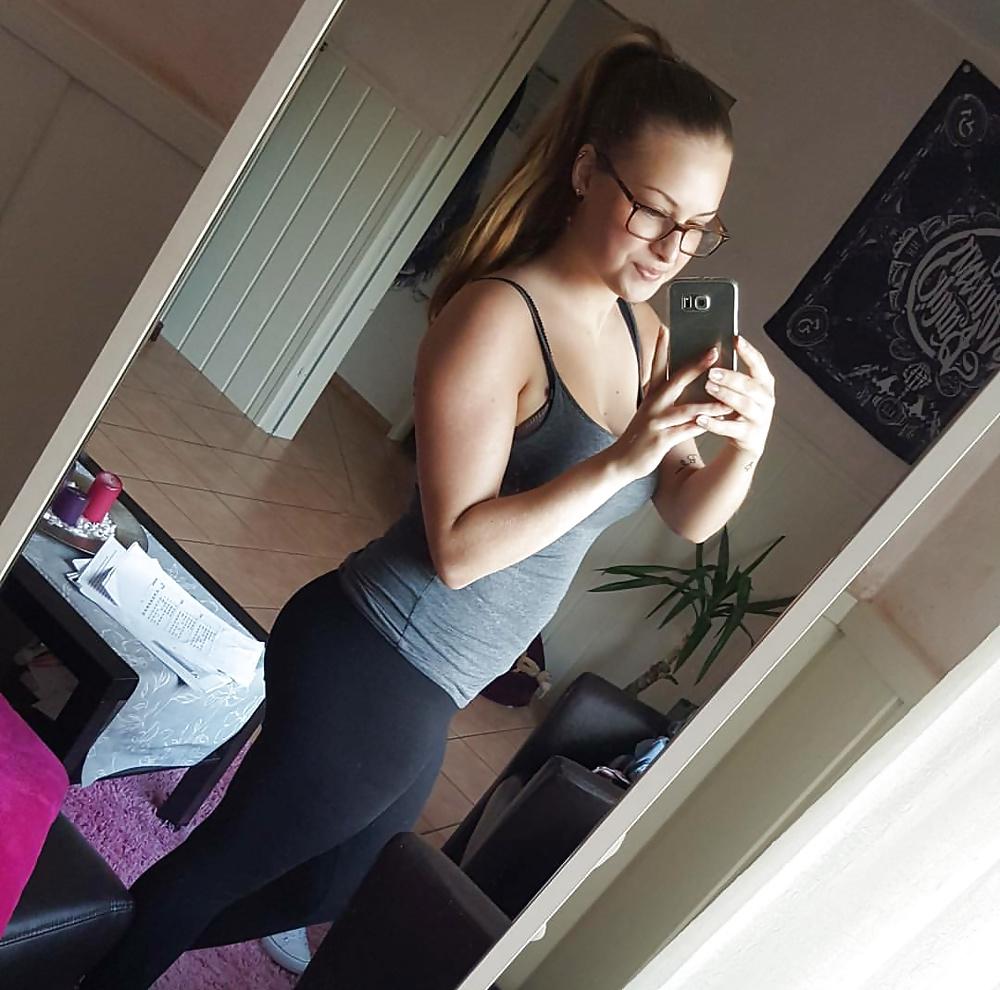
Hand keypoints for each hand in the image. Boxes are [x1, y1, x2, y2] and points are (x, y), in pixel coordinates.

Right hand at [611, 327, 729, 480]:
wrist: (620, 460)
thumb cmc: (639, 435)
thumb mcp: (648, 411)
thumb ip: (664, 397)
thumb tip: (683, 382)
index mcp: (651, 396)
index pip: (656, 366)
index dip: (660, 347)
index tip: (667, 328)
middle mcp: (653, 405)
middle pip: (676, 381)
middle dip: (696, 366)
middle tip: (714, 351)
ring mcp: (656, 422)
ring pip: (686, 409)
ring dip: (708, 403)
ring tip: (727, 398)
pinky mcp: (660, 440)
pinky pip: (686, 431)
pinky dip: (702, 426)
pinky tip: (717, 423)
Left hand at [696, 336, 774, 456]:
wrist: (747, 441)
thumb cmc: (738, 409)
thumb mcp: (739, 390)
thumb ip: (731, 374)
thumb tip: (710, 352)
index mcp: (764, 383)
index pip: (759, 364)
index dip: (748, 351)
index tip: (736, 339)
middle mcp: (766, 399)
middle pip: (750, 385)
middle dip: (731, 377)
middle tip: (712, 371)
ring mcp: (759, 418)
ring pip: (743, 404)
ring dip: (725, 395)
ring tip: (708, 387)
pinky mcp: (749, 435)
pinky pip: (730, 428)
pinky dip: (715, 423)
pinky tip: (700, 418)